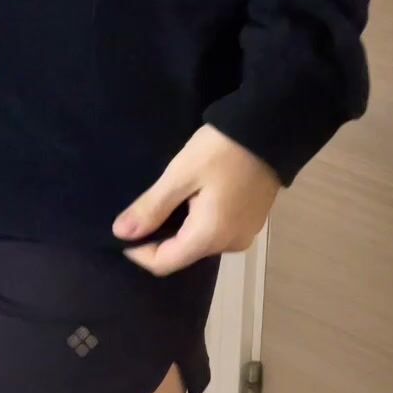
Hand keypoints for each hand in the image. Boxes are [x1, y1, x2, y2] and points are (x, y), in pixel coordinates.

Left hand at [112, 124, 280, 272]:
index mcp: (209, 237)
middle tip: (144, 210)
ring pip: (199, 243)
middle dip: (159, 239)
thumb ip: (151, 208)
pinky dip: (198, 222)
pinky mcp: (252, 221)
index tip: (123, 231)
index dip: (138, 252)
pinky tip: (193, 198)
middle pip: (182, 254)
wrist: (272, 129)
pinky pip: (216, 231)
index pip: (164, 263)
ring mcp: (244, 234)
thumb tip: (120, 234)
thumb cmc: (222, 150)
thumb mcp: (181, 175)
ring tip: (168, 201)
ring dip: (179, 229)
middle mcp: (229, 244)